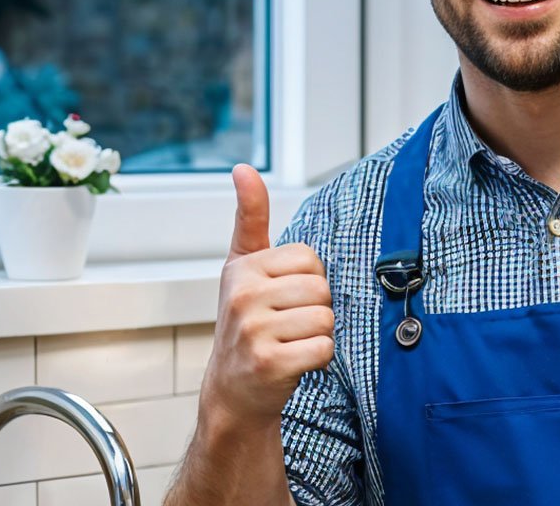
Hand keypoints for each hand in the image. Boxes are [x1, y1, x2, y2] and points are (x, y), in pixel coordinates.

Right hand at [201, 164, 335, 423]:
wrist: (233, 391)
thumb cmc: (247, 322)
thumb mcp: (243, 266)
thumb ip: (249, 217)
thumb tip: (243, 168)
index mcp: (242, 268)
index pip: (310, 258)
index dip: (308, 280)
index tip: (283, 296)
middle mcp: (242, 296)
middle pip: (321, 288)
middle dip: (316, 309)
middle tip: (289, 325)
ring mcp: (253, 330)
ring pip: (325, 319)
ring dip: (318, 335)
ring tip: (290, 343)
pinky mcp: (268, 363)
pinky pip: (323, 349)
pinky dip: (319, 359)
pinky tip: (295, 362)